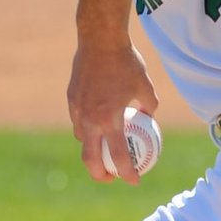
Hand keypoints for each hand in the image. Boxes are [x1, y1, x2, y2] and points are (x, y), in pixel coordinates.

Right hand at [67, 42, 158, 185]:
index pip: (119, 156)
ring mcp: (77, 109)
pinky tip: (97, 125)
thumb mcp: (146, 86)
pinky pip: (78, 120)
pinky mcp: (71, 98)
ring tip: (103, 152)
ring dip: (92, 149)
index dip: (127, 173)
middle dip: (99, 173)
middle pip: (90, 158)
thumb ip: (149, 107)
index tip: (134, 180)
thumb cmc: (126, 62)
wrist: (99, 40)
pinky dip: (87, 128)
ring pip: (82, 138)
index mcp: (109, 119)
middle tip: (111, 177)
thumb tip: (149, 119)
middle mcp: (90, 119)